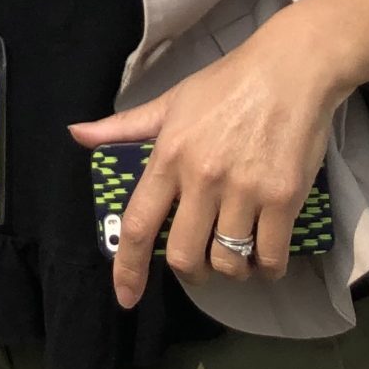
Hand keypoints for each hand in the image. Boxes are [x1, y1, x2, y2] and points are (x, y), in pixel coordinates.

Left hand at [70, 22, 344, 305]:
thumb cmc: (227, 84)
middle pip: (183, 256)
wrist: (291, 70)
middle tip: (198, 263)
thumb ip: (124, 127)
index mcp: (168, 156)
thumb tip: (77, 134)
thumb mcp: (170, 101)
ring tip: (235, 255)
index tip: (126, 298)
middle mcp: (202, 178)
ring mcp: (244, 191)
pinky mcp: (283, 198)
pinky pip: (269, 257)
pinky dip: (265, 268)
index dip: (127, 268)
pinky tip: (264, 257)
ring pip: (227, 262)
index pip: (138, 224)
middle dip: (189, 272)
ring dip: (230, 271)